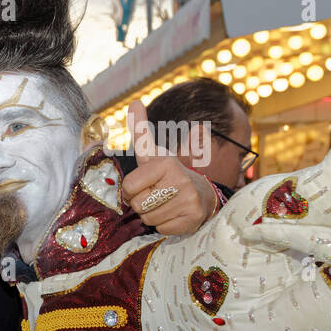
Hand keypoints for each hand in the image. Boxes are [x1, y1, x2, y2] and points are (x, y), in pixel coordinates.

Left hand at [123, 99, 217, 234]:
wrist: (202, 193)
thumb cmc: (169, 174)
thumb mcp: (153, 153)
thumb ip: (141, 130)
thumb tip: (134, 102)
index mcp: (166, 164)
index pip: (129, 187)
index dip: (132, 189)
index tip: (145, 184)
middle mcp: (180, 181)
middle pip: (138, 205)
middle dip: (142, 203)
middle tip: (156, 194)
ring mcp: (189, 201)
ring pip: (149, 219)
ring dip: (153, 214)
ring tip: (166, 203)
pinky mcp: (193, 219)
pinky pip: (162, 229)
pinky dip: (164, 225)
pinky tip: (175, 213)